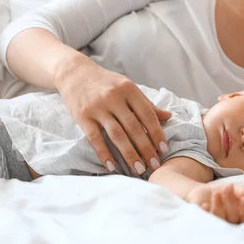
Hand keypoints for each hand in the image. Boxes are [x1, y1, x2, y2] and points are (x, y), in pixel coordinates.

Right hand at [55, 54, 170, 174]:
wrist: (74, 73)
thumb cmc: (106, 83)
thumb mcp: (127, 87)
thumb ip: (146, 104)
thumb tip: (168, 117)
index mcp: (128, 89)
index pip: (147, 114)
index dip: (157, 132)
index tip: (164, 149)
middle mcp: (114, 97)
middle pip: (134, 127)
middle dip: (146, 149)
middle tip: (155, 165)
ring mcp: (97, 107)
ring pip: (117, 135)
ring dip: (130, 154)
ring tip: (139, 170)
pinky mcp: (83, 117)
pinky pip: (95, 139)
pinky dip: (104, 154)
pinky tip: (112, 167)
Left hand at [186, 183, 243, 223]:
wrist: (205, 193)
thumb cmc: (224, 193)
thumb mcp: (234, 189)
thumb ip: (241, 190)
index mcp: (241, 218)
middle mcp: (230, 226)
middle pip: (233, 218)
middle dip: (231, 202)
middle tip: (227, 187)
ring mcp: (216, 226)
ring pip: (219, 219)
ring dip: (218, 205)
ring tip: (216, 192)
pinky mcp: (203, 223)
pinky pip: (205, 220)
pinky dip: (205, 213)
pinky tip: (205, 205)